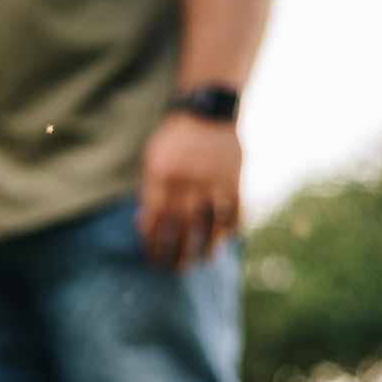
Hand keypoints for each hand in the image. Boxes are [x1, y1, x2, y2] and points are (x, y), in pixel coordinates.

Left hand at [135, 112, 243, 269]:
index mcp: (162, 177)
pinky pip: (237, 211)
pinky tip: (227, 240)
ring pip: (212, 225)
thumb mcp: (151, 162)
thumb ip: (148, 194)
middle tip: (177, 268)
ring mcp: (215, 181)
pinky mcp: (237, 179)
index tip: (153, 256)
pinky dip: (234, 229)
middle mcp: (189, 181)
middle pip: (182, 228)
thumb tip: (144, 229)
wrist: (207, 112)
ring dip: (208, 247)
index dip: (153, 243)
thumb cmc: (173, 143)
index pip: (155, 221)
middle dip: (179, 253)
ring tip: (203, 260)